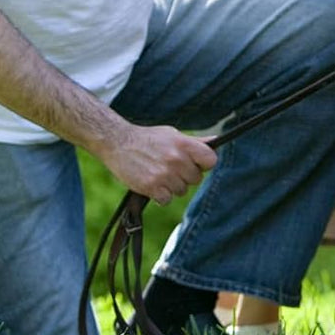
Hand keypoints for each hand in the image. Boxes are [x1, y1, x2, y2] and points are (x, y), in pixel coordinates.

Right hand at [98, 124, 217, 206]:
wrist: (118, 143)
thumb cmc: (148, 138)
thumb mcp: (172, 134)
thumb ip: (194, 142)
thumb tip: (216, 141)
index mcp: (184, 144)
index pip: (211, 160)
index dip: (205, 164)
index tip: (196, 164)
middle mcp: (176, 159)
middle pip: (196, 179)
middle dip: (186, 176)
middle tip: (171, 168)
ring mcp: (164, 174)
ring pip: (181, 191)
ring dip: (172, 186)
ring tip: (159, 174)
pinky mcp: (151, 187)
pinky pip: (167, 200)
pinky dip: (160, 196)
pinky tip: (153, 184)